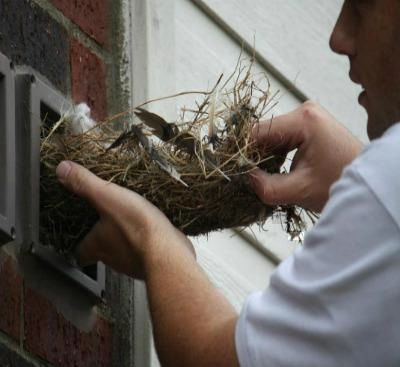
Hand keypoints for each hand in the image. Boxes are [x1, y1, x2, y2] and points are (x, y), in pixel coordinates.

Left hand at [56, 161, 237, 366]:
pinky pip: (147, 253)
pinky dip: (148, 243)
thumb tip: (61, 169)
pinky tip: (155, 232)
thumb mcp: (108, 197)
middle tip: (110, 224)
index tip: (81, 236)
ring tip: (134, 223)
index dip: (80, 244)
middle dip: (105, 239)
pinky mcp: (154, 261)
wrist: (169, 252)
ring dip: (127, 241)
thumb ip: (86, 184)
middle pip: (103, 253)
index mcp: (97, 244)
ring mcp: (134, 263)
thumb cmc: (137, 227)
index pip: (80, 252)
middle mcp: (113, 258)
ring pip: (125, 253)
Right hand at [251, 101, 362, 211]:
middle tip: (250, 178)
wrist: (370, 181)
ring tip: (264, 176)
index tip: (235, 171)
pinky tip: (277, 170)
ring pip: (272, 136)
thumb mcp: (300, 190)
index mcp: (303, 119)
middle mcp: (305, 110)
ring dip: (266, 156)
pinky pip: (283, 137)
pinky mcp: (310, 125)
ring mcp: (308, 116)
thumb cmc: (342, 182)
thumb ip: (267, 187)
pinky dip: (277, 154)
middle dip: (256, 156)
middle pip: (264, 132)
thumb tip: (243, 178)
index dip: (243, 152)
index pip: (257, 132)